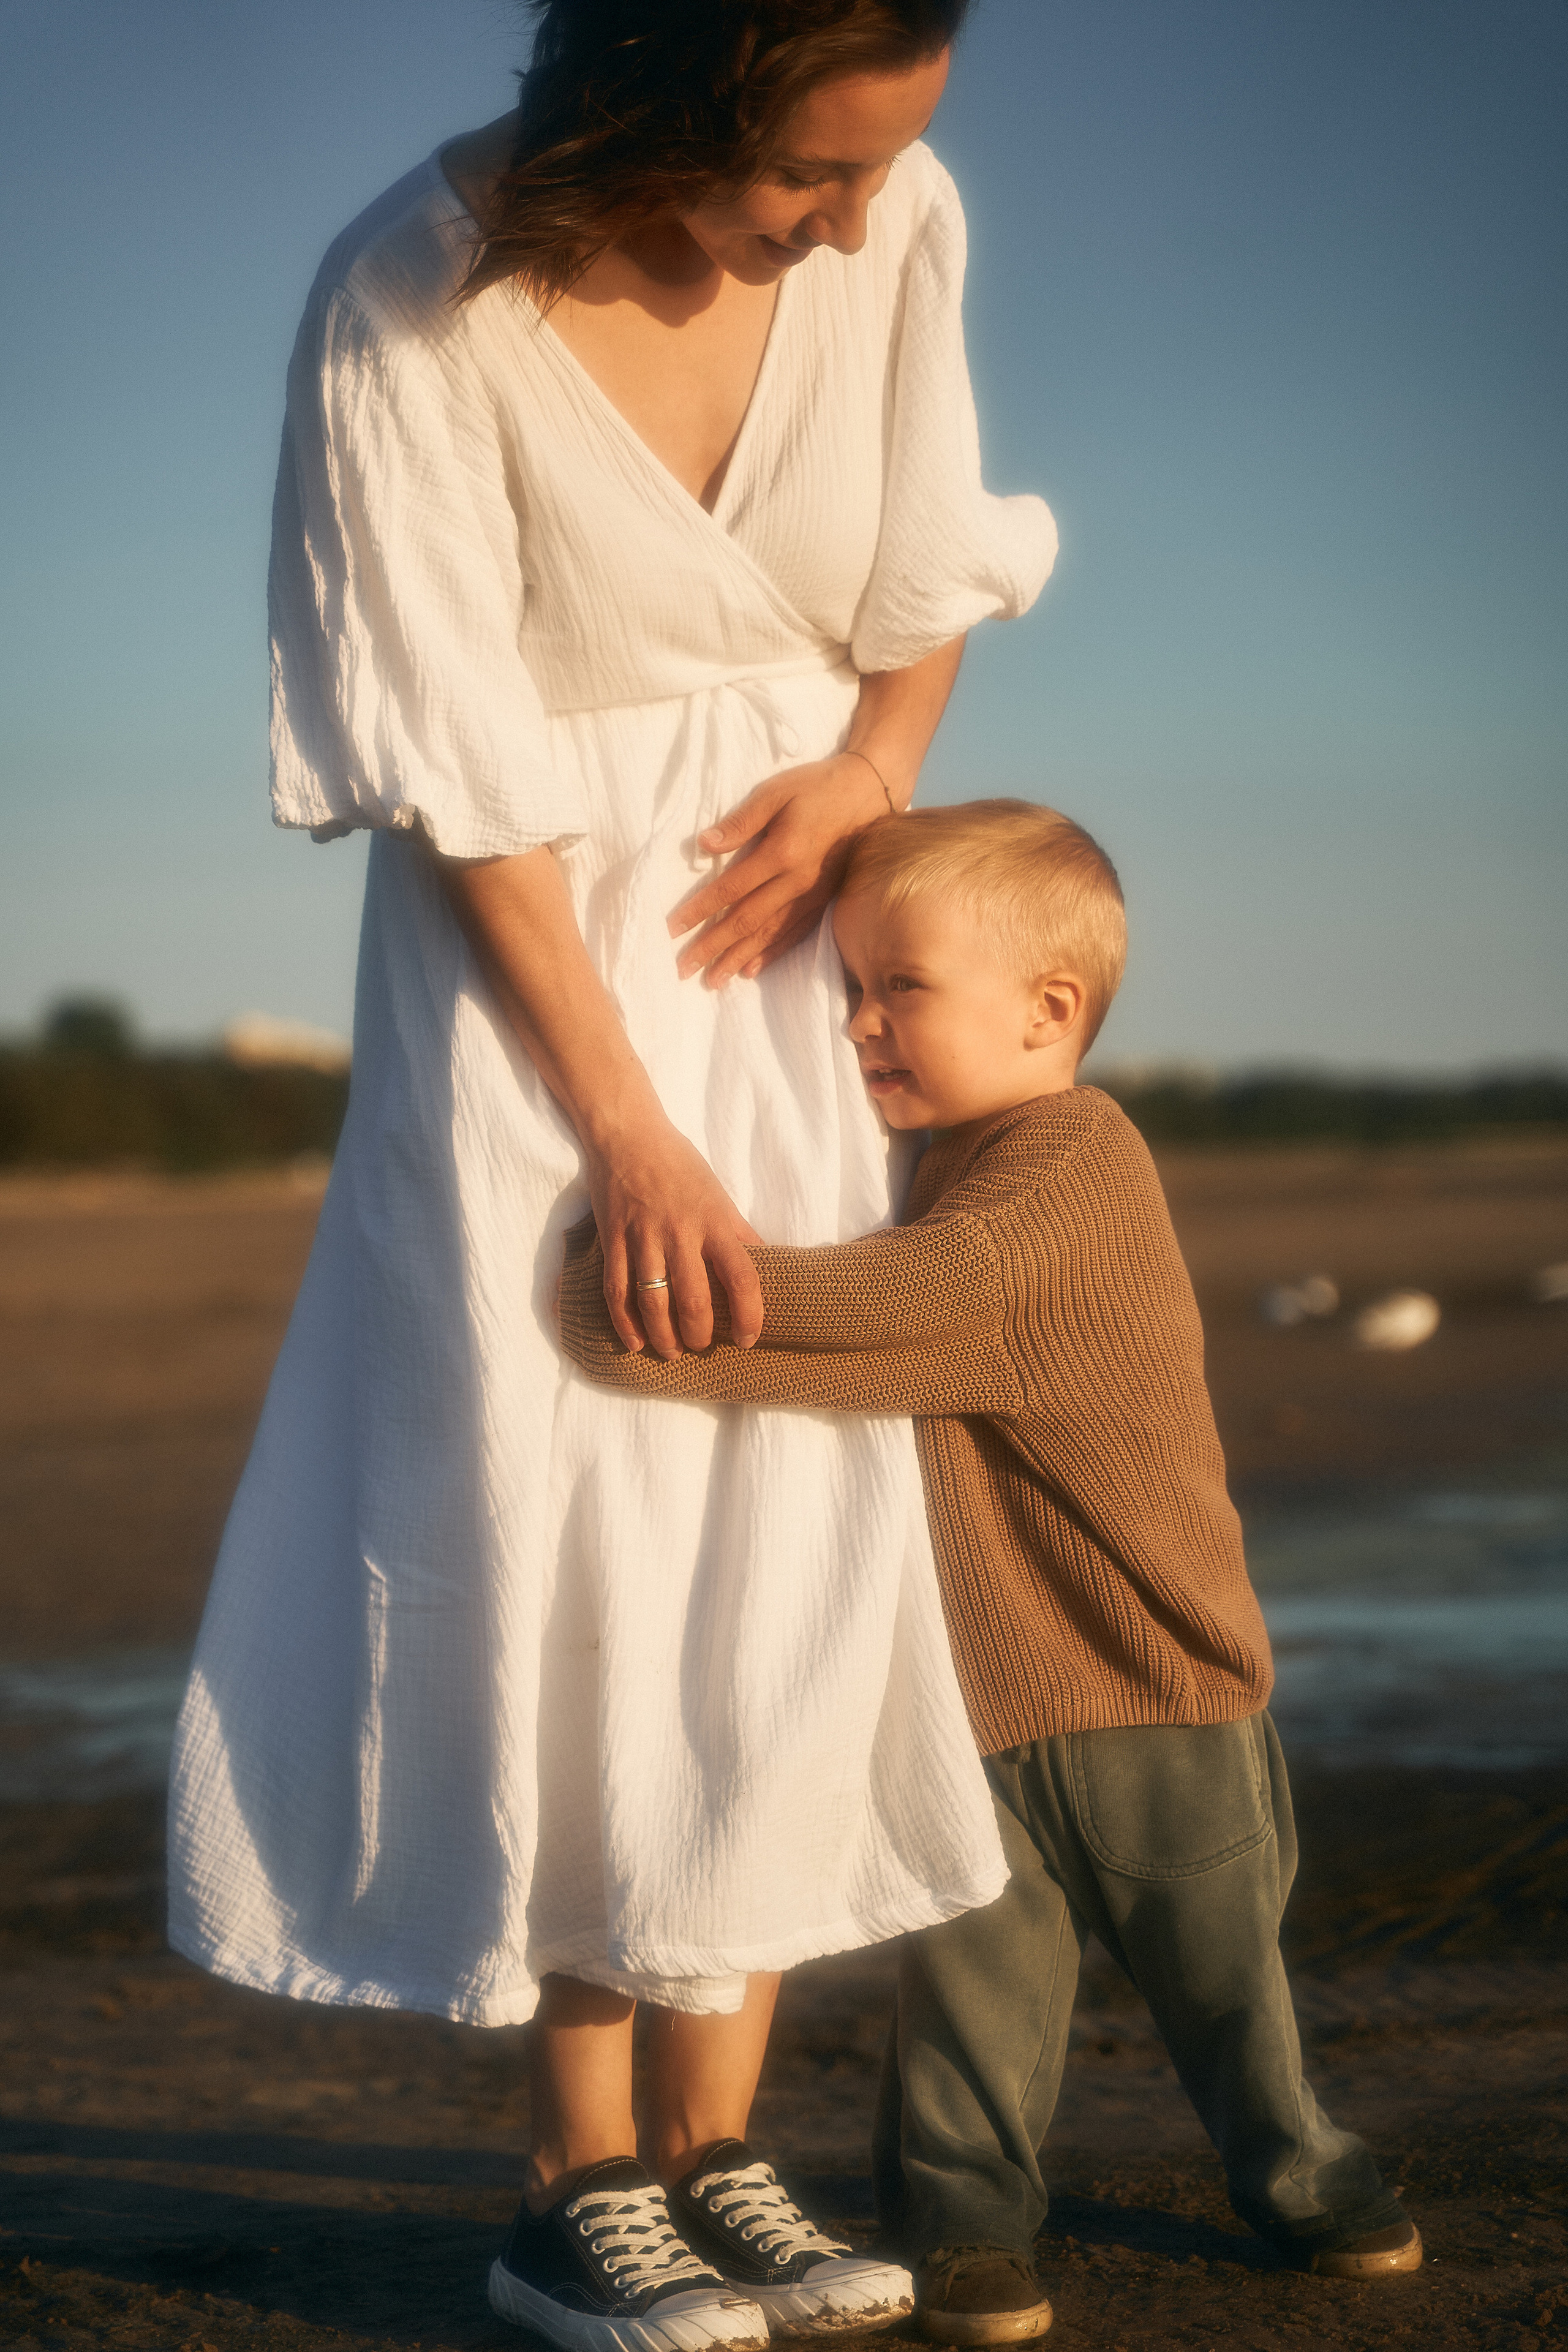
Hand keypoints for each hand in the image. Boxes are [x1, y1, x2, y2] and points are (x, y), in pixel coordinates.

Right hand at [586, 1112, 761, 1357]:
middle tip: (703, 1346)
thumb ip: (739, 1234)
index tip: (747, 1339)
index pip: (742, 1277)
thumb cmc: (680, 1166)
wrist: (628, 1136)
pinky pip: (617, 1292)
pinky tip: (636, 1342)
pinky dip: (626, 1324)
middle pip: (694, 1300)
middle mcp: (680, 1233)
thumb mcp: (719, 1196)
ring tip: (672, 1352)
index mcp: (715, 1222)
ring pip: (654, 1304)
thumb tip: (767, 1267)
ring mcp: (643, 1238)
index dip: (749, 1315)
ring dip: (664, 1338)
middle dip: (700, 1335)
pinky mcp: (613, 1241)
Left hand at [669, 753, 891, 986]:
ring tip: (713, 980)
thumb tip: (705, 844)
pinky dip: (772, 954)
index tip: (672, 930)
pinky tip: (752, 970)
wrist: (869, 794)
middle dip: (712, 947)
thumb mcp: (775, 792)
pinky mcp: (824, 900)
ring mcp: (812, 896)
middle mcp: (797, 883)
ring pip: (769, 935)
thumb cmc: (817, 787)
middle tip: (683, 969)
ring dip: (738, 959)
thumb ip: (741, 821)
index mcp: (781, 854)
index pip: (730, 890)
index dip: (699, 911)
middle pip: (746, 922)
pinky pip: (795, 934)